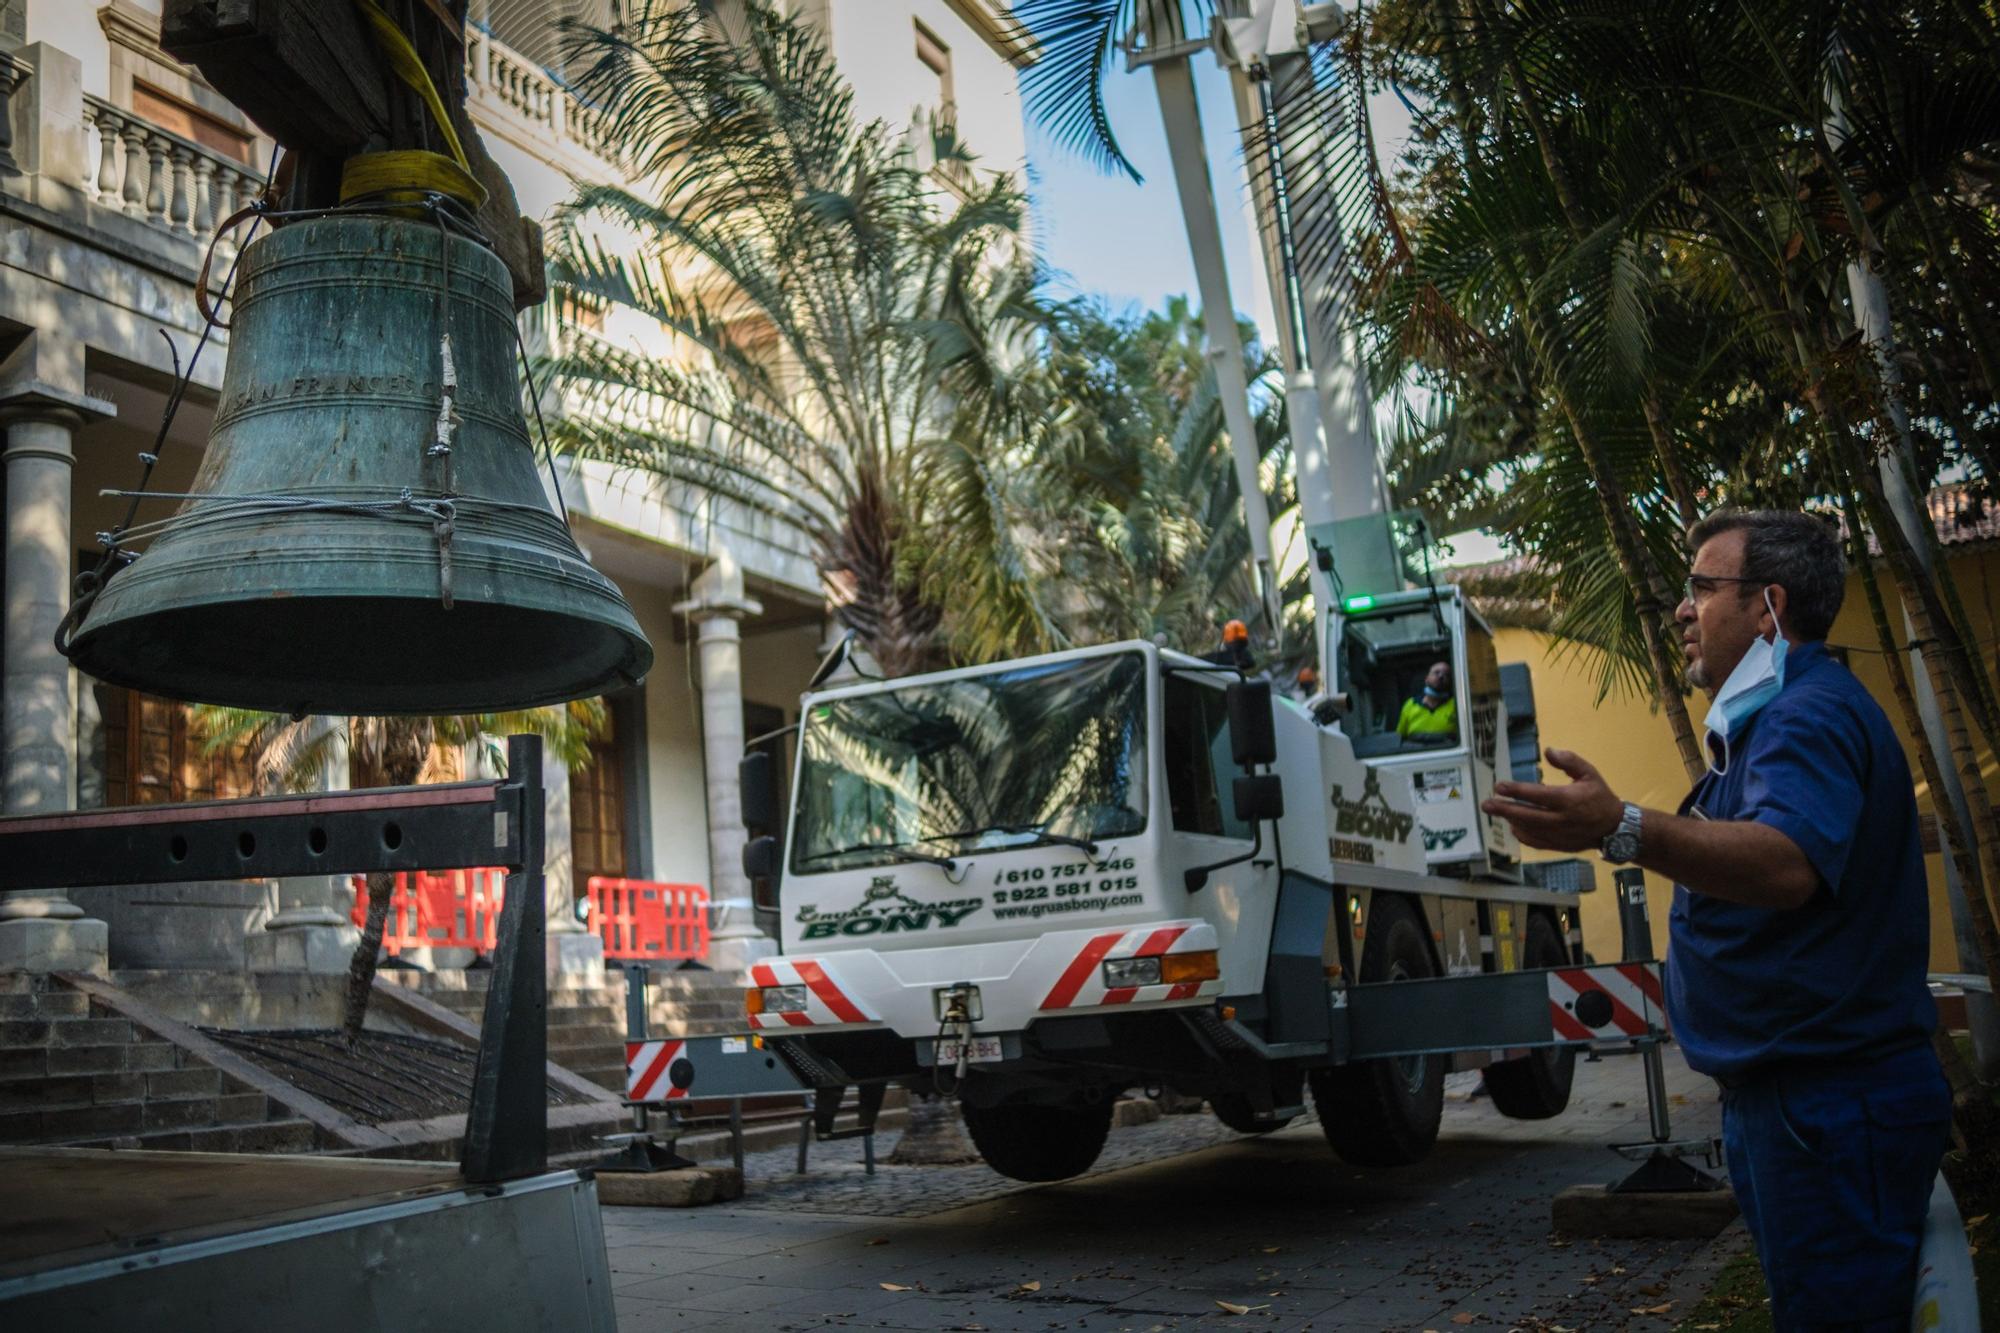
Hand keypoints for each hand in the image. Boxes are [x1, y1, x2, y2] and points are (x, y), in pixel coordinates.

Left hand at [1480, 748, 1624, 852]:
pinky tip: (1513, 826)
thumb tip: (1549, 751)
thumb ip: (1570, 761)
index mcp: (1569, 800)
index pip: (1538, 795)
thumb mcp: (1590, 774)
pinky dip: (1522, 835)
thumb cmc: (1600, 797)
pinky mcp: (1559, 846)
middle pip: (1528, 816)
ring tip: (1497, 811)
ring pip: (1529, 830)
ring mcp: (1560, 835)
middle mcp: (1562, 819)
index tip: (1499, 786)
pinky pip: (1536, 842)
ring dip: (1511, 821)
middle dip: (1505, 810)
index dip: (1517, 791)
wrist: (1614, 828)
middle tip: (1486, 805)